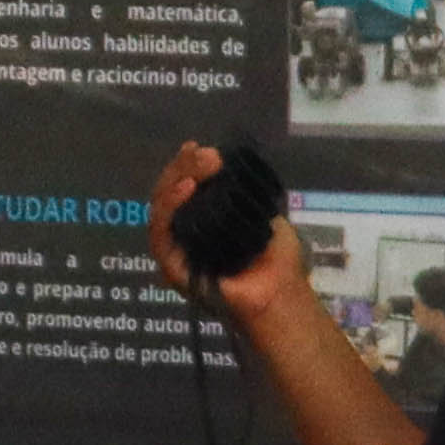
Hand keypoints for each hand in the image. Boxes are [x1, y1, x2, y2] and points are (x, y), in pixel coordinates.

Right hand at [145, 139, 297, 335]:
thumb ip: (246, 195)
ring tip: (196, 168)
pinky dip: (169, 209)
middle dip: (182, 168)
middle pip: (168, 196)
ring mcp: (177, 254)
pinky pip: (161, 236)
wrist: (284, 297)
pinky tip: (185, 189)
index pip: (184, 190)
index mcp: (202, 224)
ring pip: (160, 211)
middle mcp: (185, 237)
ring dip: (174, 183)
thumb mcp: (266, 218)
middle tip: (203, 154)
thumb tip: (230, 167)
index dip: (186, 166)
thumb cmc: (279, 263)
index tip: (199, 148)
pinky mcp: (173, 270)